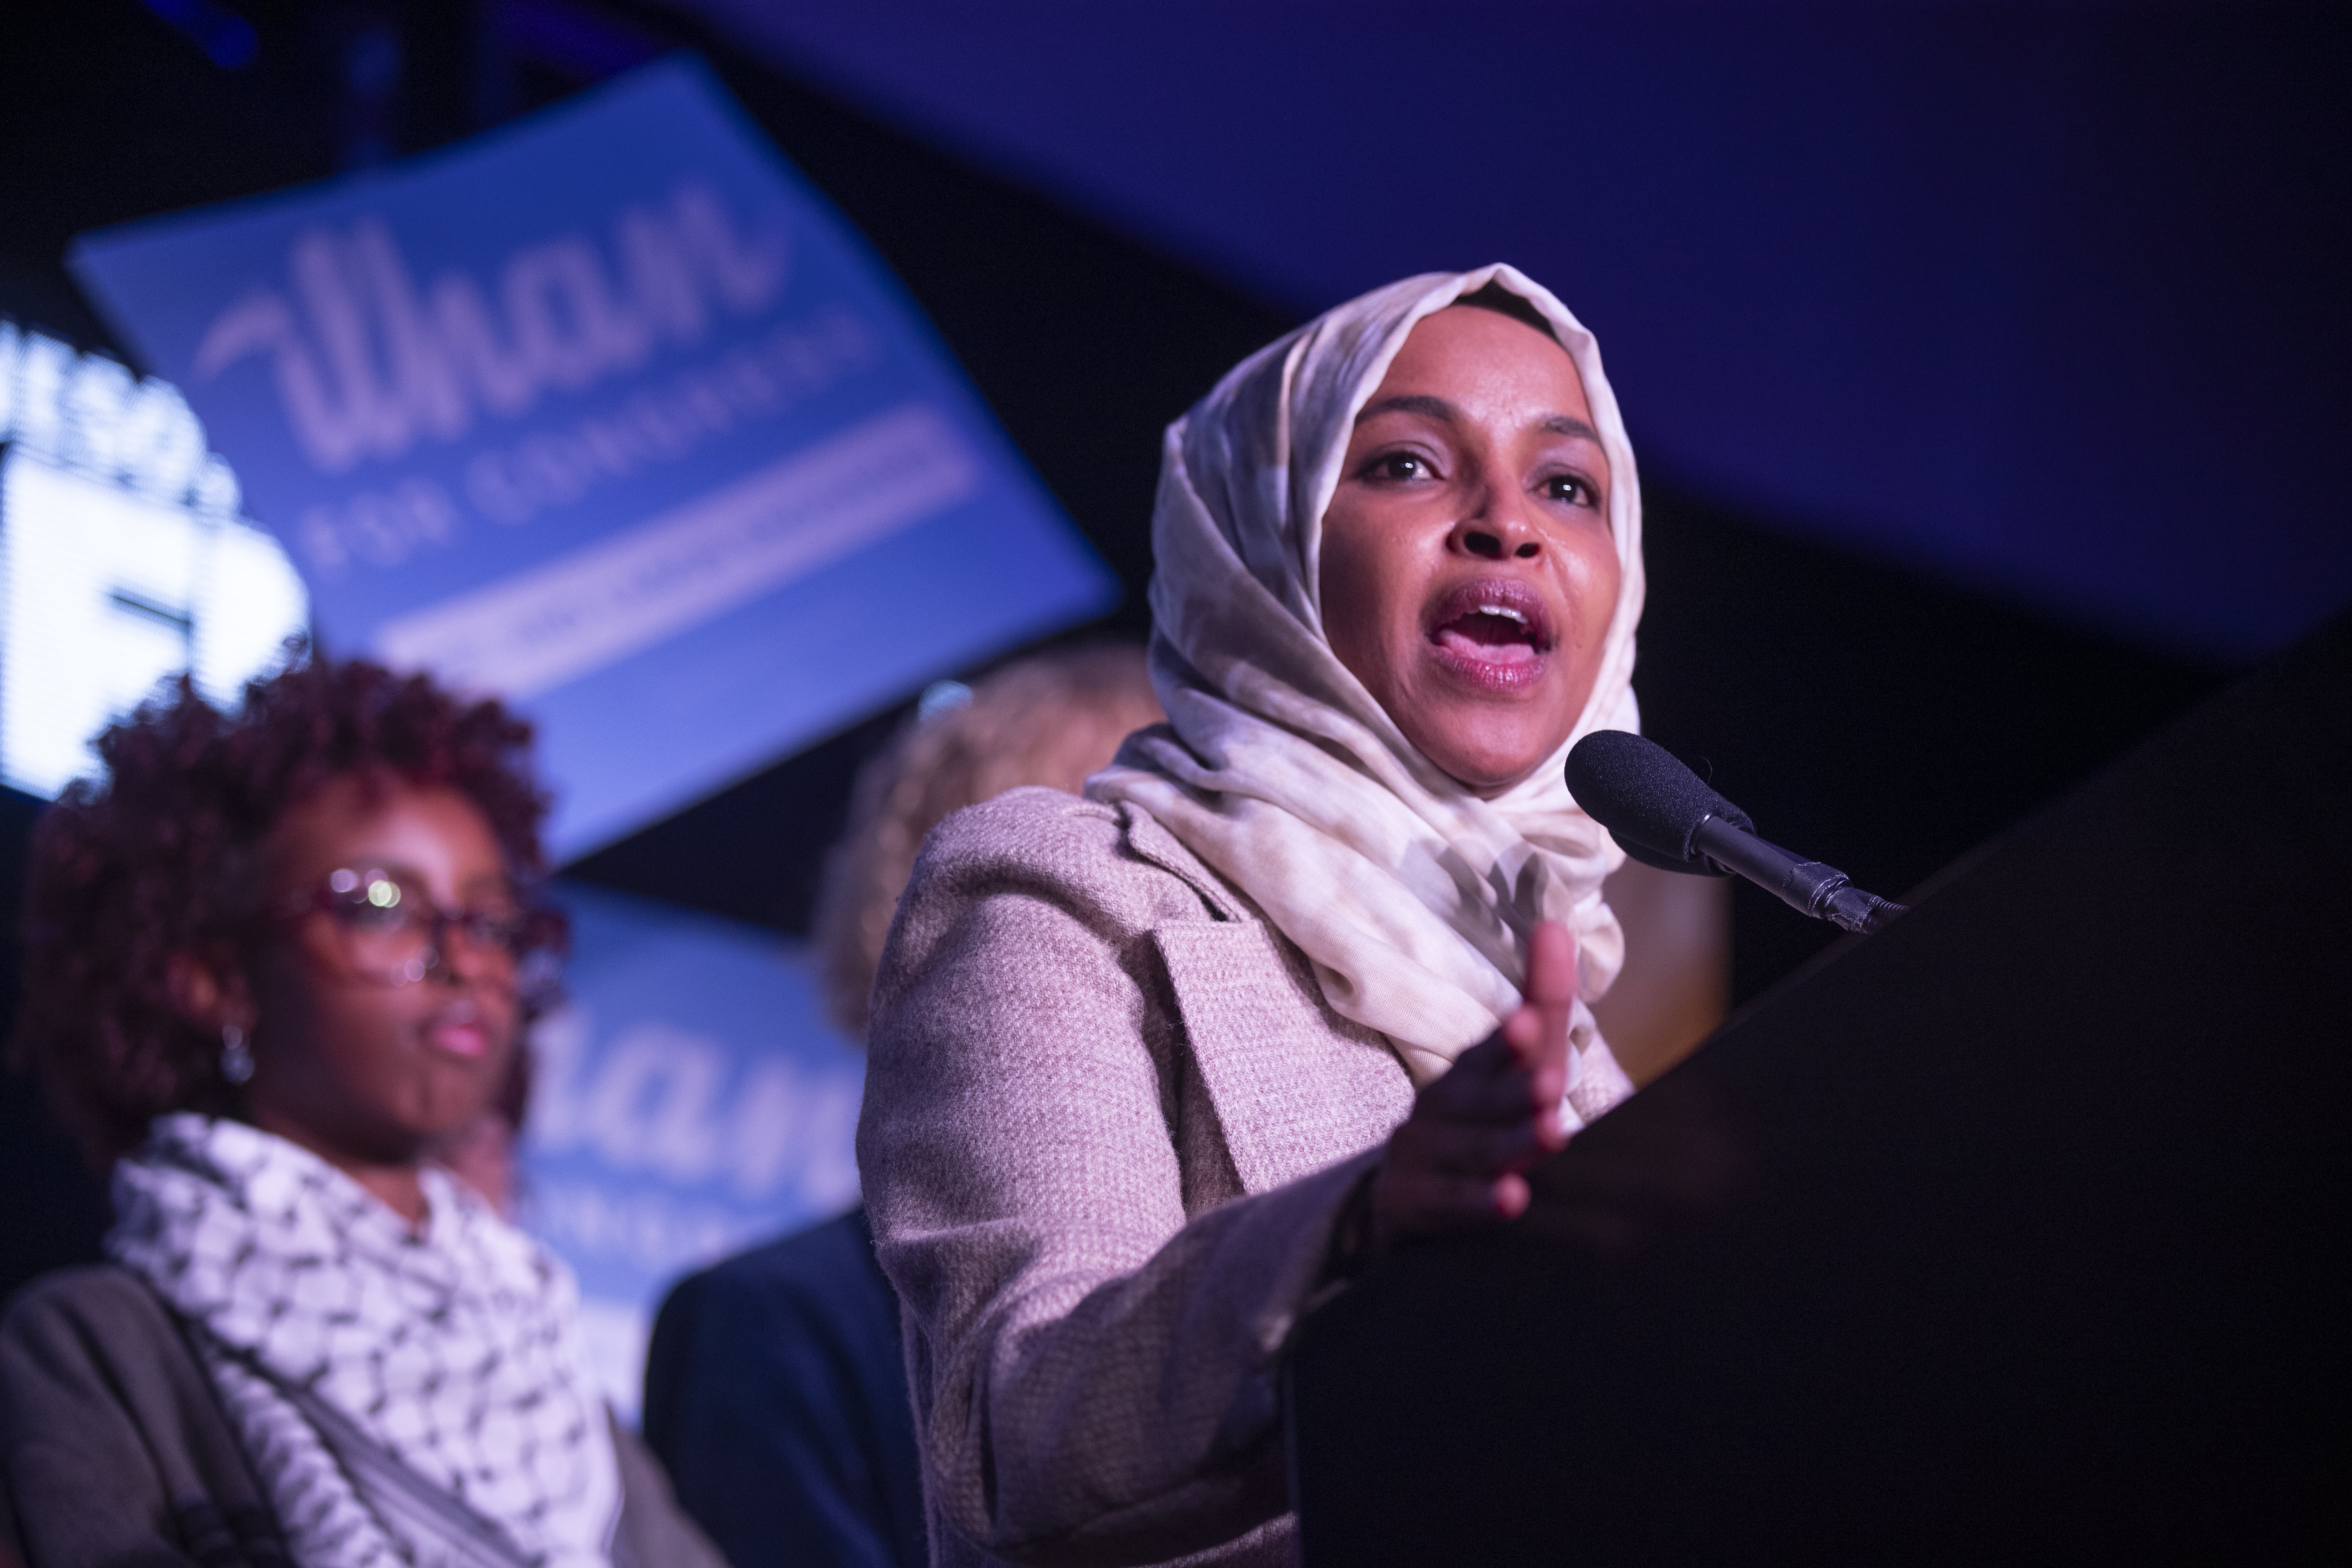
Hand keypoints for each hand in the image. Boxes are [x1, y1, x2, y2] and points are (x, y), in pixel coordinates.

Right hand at [1368, 921, 1577, 1247]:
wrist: (1398, 1199)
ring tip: (1553, 1135)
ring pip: (1470, 1149)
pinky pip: (1449, 1203)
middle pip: (1478, 1098)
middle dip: (1513, 1091)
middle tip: (1551, 1086)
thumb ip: (1539, 1004)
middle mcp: (1442, 1106)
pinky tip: (1513, 1200)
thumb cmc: (1472, 1124)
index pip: (1491, 1049)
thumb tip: (1554, 925)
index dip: (1508, 1040)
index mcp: (1467, 1072)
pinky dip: (1479, 1202)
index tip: (1530, 1023)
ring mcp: (1423, 1154)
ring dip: (1510, 1141)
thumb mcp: (1506, 1069)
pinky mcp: (1412, 1201)